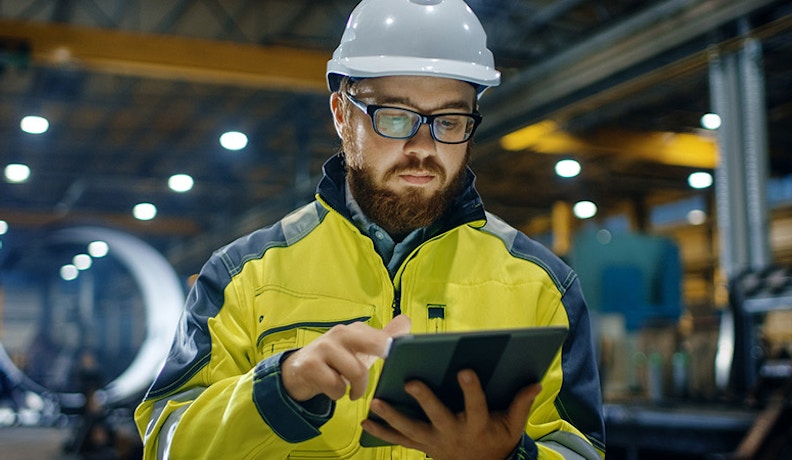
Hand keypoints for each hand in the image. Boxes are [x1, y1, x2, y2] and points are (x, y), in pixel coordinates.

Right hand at [281, 315, 410, 401]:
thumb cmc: (337, 361)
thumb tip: (406, 321)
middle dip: (385, 356)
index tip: (403, 357)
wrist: (298, 371)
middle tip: (387, 375)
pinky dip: (338, 394)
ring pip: (357, 372)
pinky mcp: (310, 365)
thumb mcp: (360, 350)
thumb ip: (383, 338)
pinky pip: (336, 386)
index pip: (383, 336)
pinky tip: (332, 390)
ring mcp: (324, 347)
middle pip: (374, 343)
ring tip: (352, 391)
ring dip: (357, 388)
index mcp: (356, 329)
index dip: (396, 348)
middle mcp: (341, 333)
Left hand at [361, 370, 540, 459]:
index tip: (465, 370)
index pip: (475, 405)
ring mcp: (435, 442)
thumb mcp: (513, 425)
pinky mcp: (422, 446)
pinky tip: (366, 421)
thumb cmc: (496, 440)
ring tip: (376, 400)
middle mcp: (453, 434)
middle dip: (424, 399)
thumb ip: (521, 403)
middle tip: (410, 382)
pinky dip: (382, 432)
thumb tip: (535, 382)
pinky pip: (399, 440)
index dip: (471, 389)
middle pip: (437, 416)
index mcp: (477, 425)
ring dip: (392, 416)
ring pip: (411, 429)